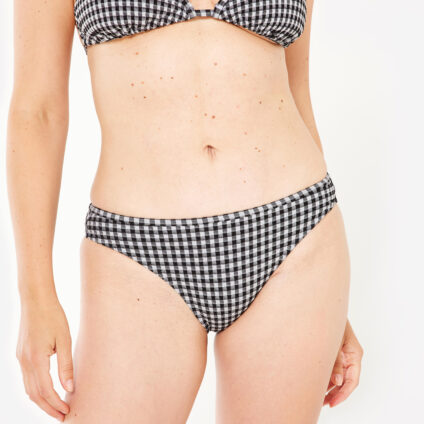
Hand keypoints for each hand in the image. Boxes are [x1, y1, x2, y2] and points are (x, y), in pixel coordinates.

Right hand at [16, 293, 73, 421]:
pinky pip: (27, 379)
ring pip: (28, 388)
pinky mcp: (21, 354)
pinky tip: (47, 390)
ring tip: (56, 407)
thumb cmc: (53, 316)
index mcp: (36, 359)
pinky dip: (36, 389)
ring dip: (41, 401)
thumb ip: (67, 365)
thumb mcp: (65, 340)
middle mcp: (24, 362)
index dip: (56, 404)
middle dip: (48, 408)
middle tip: (62, 416)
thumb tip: (70, 388)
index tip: (67, 412)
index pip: (45, 391)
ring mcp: (20, 358)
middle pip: (34, 395)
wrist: (36, 299)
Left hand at [323, 319, 362, 407]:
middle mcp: (351, 355)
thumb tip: (337, 381)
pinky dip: (327, 377)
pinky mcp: (335, 351)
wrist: (323, 305)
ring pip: (340, 376)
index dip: (343, 394)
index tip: (333, 403)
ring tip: (318, 398)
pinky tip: (318, 383)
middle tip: (323, 404)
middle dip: (335, 394)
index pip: (353, 380)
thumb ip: (336, 362)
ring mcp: (343, 353)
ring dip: (330, 387)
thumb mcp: (334, 342)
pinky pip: (334, 368)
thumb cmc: (330, 320)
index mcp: (354, 354)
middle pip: (346, 381)